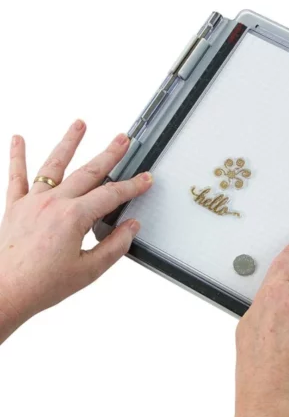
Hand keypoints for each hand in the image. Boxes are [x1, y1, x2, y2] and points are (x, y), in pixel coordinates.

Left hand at [0, 120, 152, 342]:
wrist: (4, 292)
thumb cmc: (42, 285)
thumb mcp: (89, 271)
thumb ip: (115, 246)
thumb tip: (131, 227)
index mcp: (73, 218)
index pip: (111, 195)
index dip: (133, 186)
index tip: (145, 179)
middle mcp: (52, 203)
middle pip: (88, 172)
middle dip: (109, 154)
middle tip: (122, 140)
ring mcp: (32, 202)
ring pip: (53, 165)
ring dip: (69, 142)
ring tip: (80, 124)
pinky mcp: (14, 207)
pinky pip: (16, 176)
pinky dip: (17, 156)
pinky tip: (18, 139)